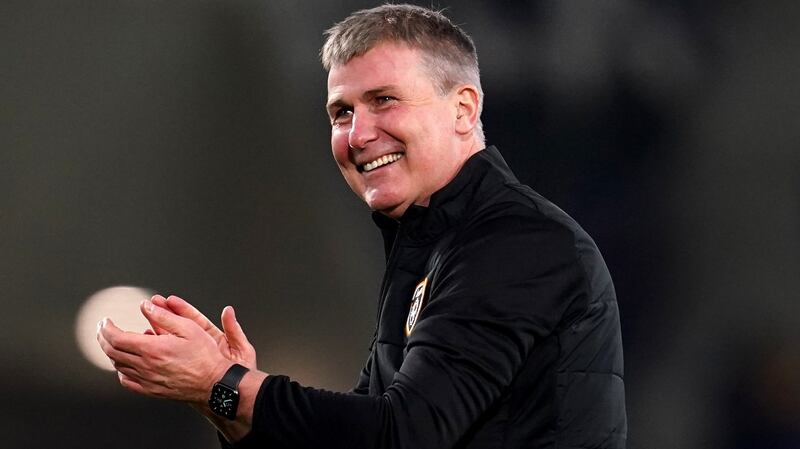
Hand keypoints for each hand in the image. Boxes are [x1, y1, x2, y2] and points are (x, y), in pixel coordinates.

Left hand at [97, 299, 232, 403]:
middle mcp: (146, 366)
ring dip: (110, 352)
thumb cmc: (205, 355)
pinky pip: (127, 381)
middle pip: (112, 352)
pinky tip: (125, 363)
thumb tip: (146, 306)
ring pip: (118, 366)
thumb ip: (164, 316)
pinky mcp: (151, 390)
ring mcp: (147, 380)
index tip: (106, 321)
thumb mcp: (189, 328)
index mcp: (153, 349)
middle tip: (102, 329)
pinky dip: (120, 370)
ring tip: (112, 342)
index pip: (117, 338)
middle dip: (103, 338)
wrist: (213, 382)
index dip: (107, 328)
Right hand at [146, 295, 256, 370]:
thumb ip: (234, 329)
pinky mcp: (184, 370)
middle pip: (180, 328)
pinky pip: (168, 359)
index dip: (183, 309)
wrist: (232, 395)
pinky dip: (158, 352)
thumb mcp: (242, 349)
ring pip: (171, 342)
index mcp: (215, 339)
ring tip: (147, 322)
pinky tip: (147, 347)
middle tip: (153, 305)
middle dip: (166, 316)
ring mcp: (191, 358)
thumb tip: (229, 311)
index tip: (170, 300)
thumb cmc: (241, 374)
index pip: (196, 320)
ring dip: (159, 332)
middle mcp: (201, 347)